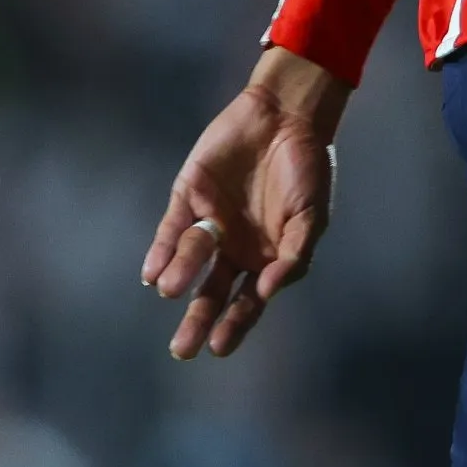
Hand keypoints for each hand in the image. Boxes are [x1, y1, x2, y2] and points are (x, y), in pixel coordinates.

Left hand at [145, 45, 349, 360]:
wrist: (285, 116)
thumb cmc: (307, 169)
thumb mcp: (312, 217)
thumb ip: (294, 256)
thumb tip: (268, 292)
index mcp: (265, 257)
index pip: (247, 301)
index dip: (234, 324)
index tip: (218, 347)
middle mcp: (234, 247)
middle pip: (212, 292)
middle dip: (198, 320)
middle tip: (183, 349)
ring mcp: (209, 222)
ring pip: (190, 260)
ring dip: (182, 276)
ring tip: (174, 289)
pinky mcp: (187, 196)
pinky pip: (170, 229)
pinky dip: (161, 252)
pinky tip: (154, 273)